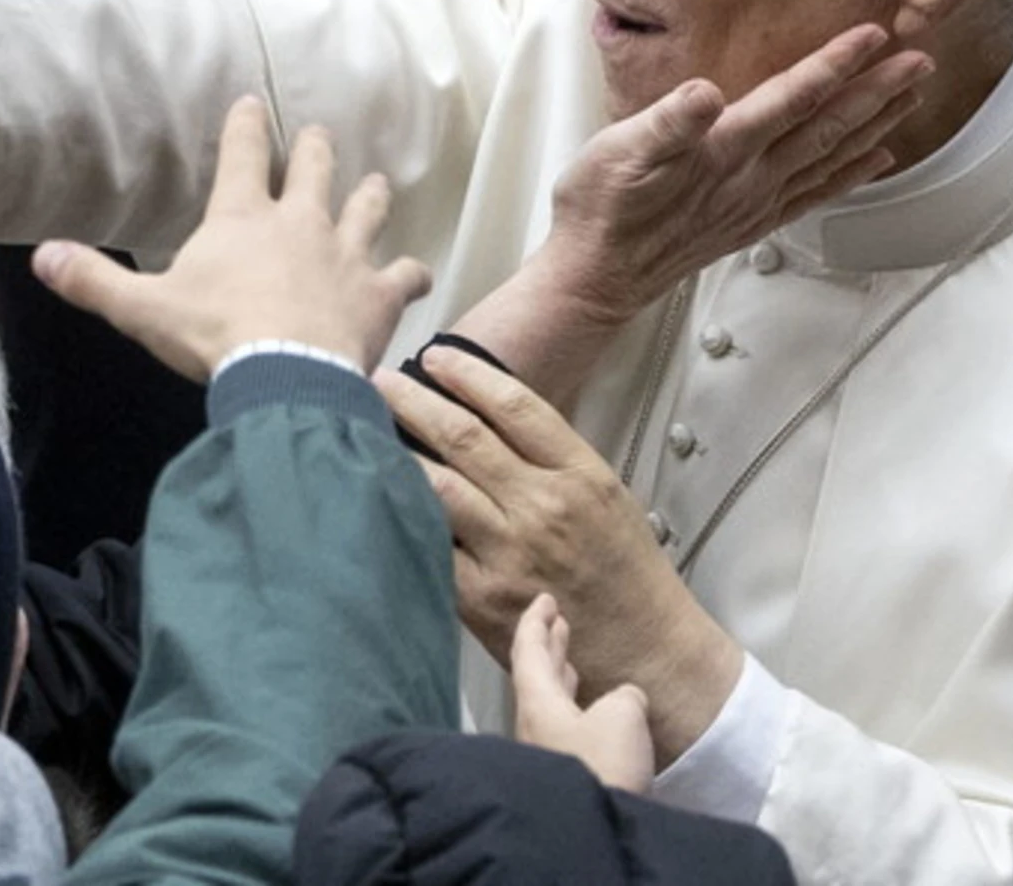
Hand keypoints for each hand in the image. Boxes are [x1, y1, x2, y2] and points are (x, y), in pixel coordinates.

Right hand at [32, 95, 432, 380]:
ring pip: (368, 208)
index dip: (245, 124)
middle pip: (315, 167)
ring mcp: (347, 253)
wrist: (285, 373)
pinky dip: (412, 274)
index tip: (251, 100)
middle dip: (316, 148)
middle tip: (319, 134)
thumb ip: (94, 282)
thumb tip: (42, 257)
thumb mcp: (142, 310)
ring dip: (371, 195)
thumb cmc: (214, 337)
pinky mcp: (380, 292)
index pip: (244, 153)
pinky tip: (416, 275)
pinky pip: (407, 273)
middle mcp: (301, 222)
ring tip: (376, 184)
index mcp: (243, 218)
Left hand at [378, 347, 740, 763]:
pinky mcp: (483, 599)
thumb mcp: (605, 496)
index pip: (515, 406)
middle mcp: (544, 508)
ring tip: (365, 428)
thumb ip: (551, 459)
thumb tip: (488, 418)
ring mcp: (510, 553)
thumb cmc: (625, 574)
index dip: (468, 375)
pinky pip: (431, 546)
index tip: (436, 357)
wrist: (647, 654)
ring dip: (397, 452)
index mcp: (580, 475)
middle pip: (465, 438)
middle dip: (415, 401)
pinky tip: (378, 497)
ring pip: (438, 487)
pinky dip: (403, 517)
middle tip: (381, 381)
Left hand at [513, 593, 654, 793]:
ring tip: (572, 664)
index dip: (536, 621)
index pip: (528, 650)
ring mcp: (542, 756)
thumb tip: (625, 701)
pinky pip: (563, 733)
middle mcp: (532, 726)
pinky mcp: (560, 780)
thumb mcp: (621, 715)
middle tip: (558, 623)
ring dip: (561, 681)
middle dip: (549, 648)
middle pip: (534, 676)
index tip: (544, 599)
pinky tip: (595, 718)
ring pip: (548, 706)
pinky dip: (575, 713)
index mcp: (537, 701)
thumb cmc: (600, 765)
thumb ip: (623, 697)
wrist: (589, 833)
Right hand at [537, 25, 931, 329]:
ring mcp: (755, 203)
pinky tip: (876, 159)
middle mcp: (750, 179)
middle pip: (828, 127)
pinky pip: (816, 192)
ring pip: (831, 158)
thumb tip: (703, 93)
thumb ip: (667, 123)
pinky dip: (852, 173)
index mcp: (722, 152)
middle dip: (877, 91)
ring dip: (875, 124)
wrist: (596, 276)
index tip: (871, 34)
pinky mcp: (751, 222)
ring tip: (910, 96)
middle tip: (919, 60)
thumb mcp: (617, 152)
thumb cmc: (601, 210)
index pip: (791, 99)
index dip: (834, 64)